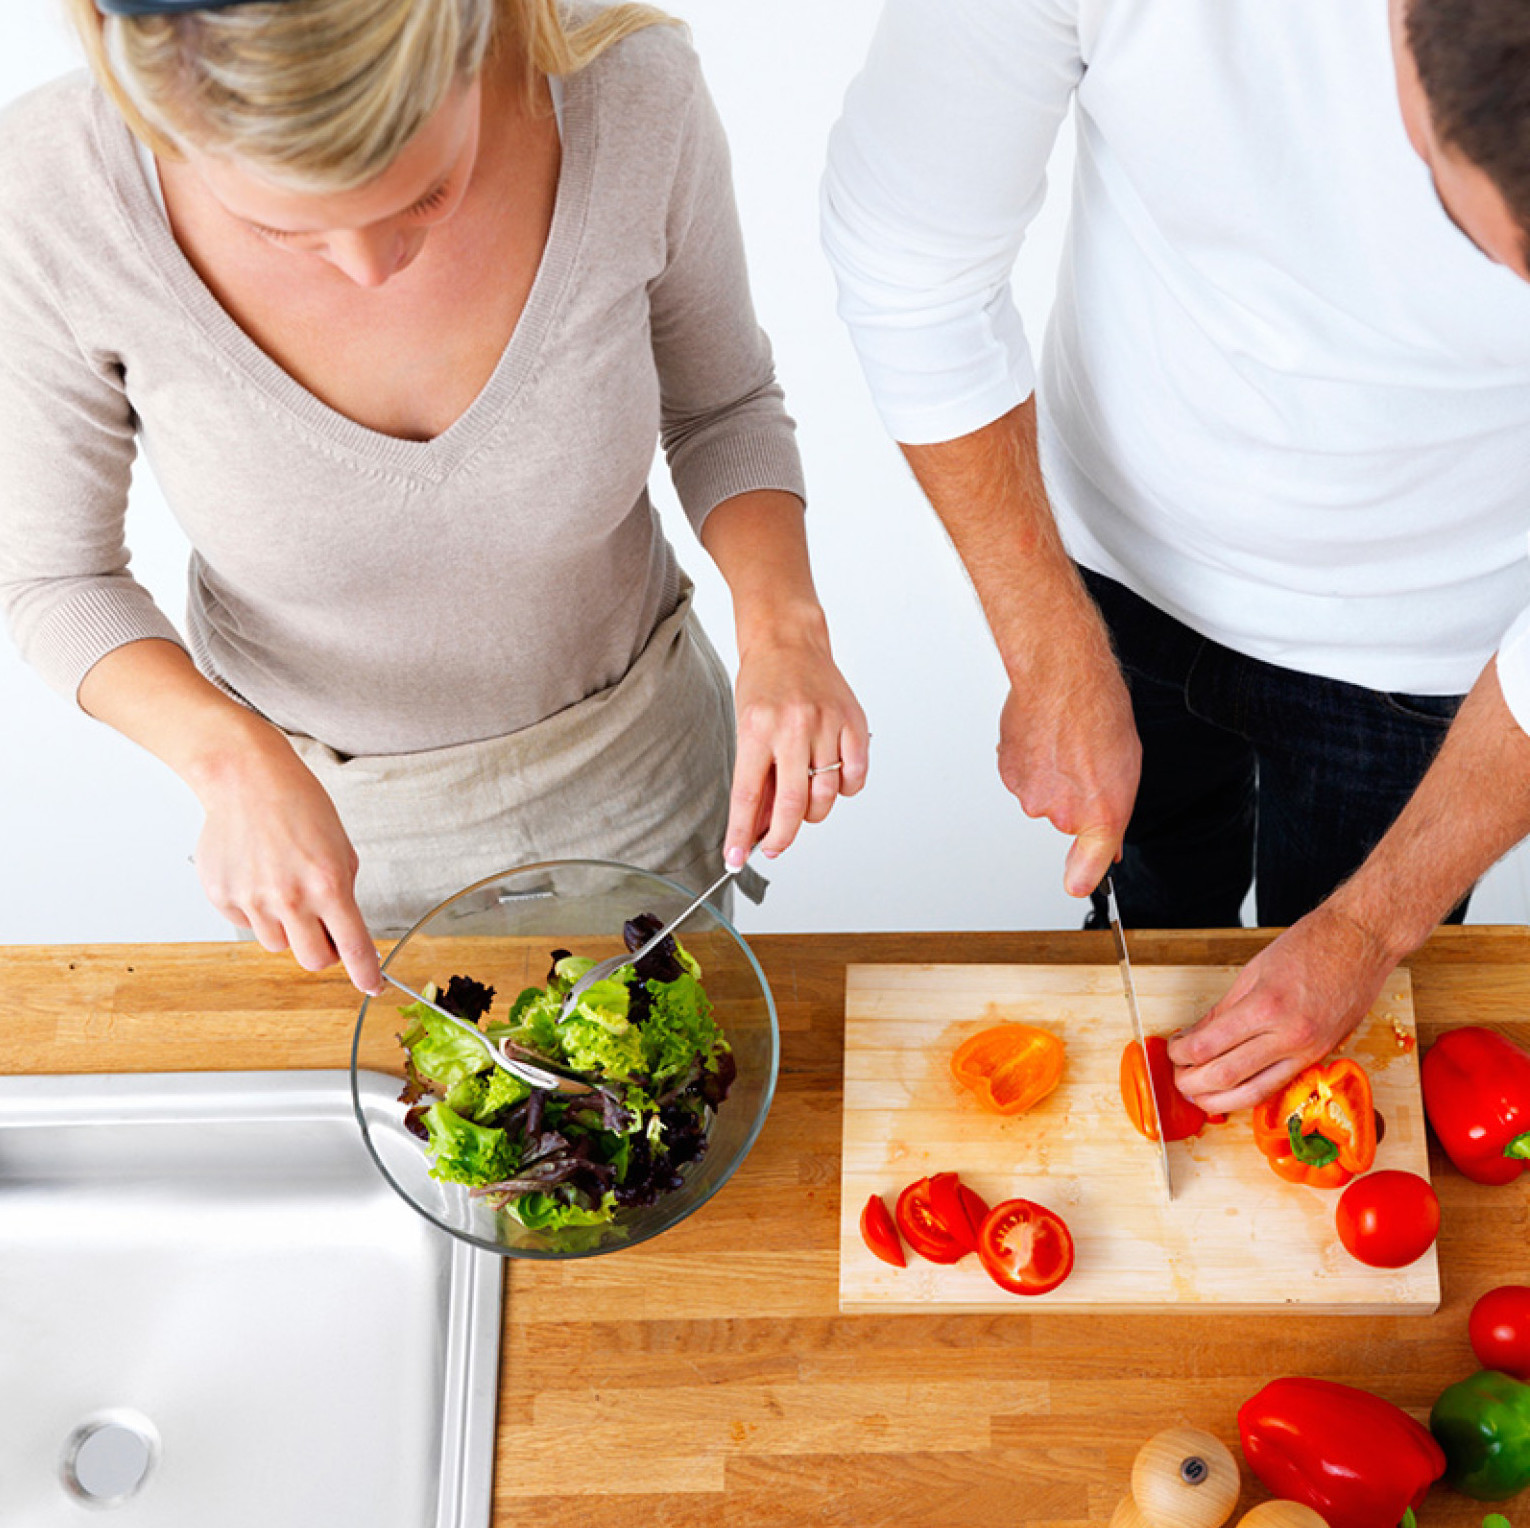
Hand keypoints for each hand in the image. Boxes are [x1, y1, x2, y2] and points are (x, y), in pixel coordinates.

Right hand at [193, 733, 382, 994]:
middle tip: (324, 930)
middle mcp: (290, 898)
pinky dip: (256, 909)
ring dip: (286, 926)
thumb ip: (343, 894)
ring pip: (277, 943)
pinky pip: (247, 924)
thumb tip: (344, 934)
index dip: (366, 974)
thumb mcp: (341, 849)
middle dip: (324, 952)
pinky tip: (257, 874)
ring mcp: (253, 900)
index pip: (354, 946)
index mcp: (329, 885)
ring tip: (282, 884)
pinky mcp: (223, 897)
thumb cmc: (299, 807)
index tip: (374, 987)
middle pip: (313, 960)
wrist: (248, 781)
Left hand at [724, 623, 868, 867]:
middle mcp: (793, 727)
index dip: (742, 835)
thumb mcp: (746, 730)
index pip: (747, 796)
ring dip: (813, 812)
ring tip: (804, 800)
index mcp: (757, 729)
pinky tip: (833, 780)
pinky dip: (845, 789)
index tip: (736, 859)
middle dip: (782, 837)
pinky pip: (856, 777)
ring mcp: (827, 724)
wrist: (789, 641)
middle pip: (791, 804)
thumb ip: (756, 779)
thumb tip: (758, 828)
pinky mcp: (853, 722)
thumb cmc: (764, 685)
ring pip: (826, 796)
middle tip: (775, 845)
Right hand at [996, 615, 1139, 895]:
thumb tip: (1108, 844)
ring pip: (1041, 797)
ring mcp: (1031, 796)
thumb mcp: (1126, 766)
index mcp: (1100, 812)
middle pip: (1065, 819)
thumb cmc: (1098, 712)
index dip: (1083, 876)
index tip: (1077, 883)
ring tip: (1064, 743)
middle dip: (1073, 797)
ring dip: (1050, 777)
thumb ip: (1113, 812)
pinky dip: (1030, 763)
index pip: (1090, 866)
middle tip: (1085, 762)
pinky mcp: (1009, 776)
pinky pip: (1021, 778)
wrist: (1061, 678)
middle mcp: (1062, 812)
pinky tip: (1044, 738)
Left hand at [1165, 902, 1398, 1112]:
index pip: (1208, 1045)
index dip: (1181, 1054)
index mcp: (1265, 1006)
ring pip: (1254, 1092)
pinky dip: (1250, 1092)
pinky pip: (1279, 1085)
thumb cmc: (1311, 945)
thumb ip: (1222, 1010)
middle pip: (1226, 1075)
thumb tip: (1194, 1036)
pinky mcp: (1321, 1056)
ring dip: (1219, 1100)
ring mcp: (1308, 1050)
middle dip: (1192, 1082)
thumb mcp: (1254, 971)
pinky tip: (1232, 1090)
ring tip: (1198, 1093)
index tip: (1173, 1051)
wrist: (1362, 941)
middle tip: (1178, 1077)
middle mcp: (1288, 1035)